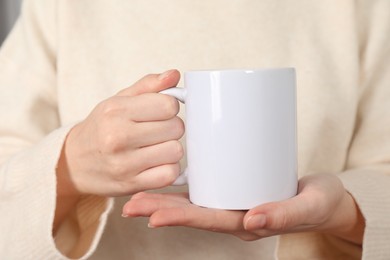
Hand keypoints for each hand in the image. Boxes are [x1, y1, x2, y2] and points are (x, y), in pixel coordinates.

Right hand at [57, 69, 184, 196]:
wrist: (72, 163)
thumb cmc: (101, 128)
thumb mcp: (118, 101)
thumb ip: (148, 86)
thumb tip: (174, 74)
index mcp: (116, 111)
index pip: (168, 105)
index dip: (170, 107)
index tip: (161, 112)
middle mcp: (118, 137)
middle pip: (176, 128)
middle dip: (172, 127)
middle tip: (158, 131)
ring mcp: (124, 164)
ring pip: (176, 151)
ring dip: (171, 149)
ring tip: (157, 147)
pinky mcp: (131, 184)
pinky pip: (169, 174)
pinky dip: (168, 169)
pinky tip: (157, 163)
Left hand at [122, 174, 363, 243]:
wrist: (325, 198)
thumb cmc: (319, 203)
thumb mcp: (308, 207)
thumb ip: (283, 214)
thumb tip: (252, 221)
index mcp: (247, 223)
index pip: (209, 221)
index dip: (180, 218)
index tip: (152, 216)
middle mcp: (235, 215)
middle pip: (193, 213)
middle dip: (161, 209)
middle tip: (131, 205)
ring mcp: (233, 203)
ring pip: (195, 202)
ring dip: (165, 198)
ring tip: (136, 194)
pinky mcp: (235, 188)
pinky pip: (206, 189)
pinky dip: (184, 185)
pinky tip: (166, 175)